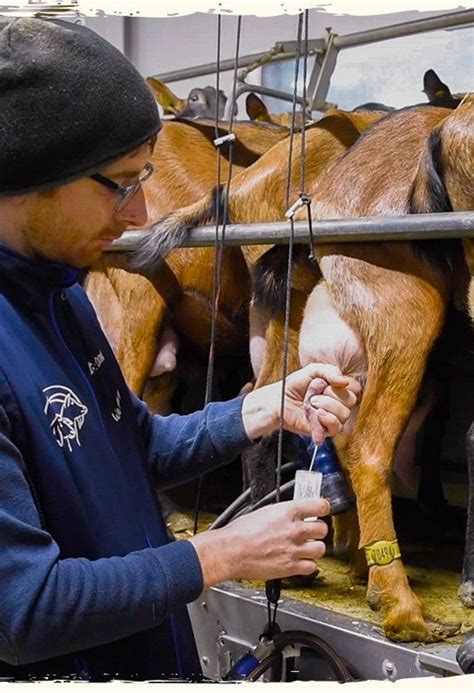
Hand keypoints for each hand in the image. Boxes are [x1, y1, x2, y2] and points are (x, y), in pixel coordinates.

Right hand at [188, 498, 329, 587]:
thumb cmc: (240, 532)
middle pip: (322, 529)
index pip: (320, 506)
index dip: (323, 508)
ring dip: (314, 548)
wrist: (231, 552)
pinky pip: (312, 567)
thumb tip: (292, 514)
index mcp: (288, 511)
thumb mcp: (263, 512)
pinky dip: (308, 565)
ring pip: (320, 549)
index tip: (322, 510)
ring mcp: (295, 549)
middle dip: (317, 530)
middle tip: (310, 532)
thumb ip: (282, 513)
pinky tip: (300, 561)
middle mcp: (295, 530)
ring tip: (305, 547)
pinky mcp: (291, 568)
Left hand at [241, 363, 359, 439]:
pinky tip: (317, 414)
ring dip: (327, 406)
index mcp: (337, 389)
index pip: (355, 388)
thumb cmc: (294, 385)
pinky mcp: (325, 430)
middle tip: (314, 394)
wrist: (278, 401)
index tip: (329, 383)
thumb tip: (345, 382)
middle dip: (333, 395)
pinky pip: (337, 427)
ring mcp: (332, 417)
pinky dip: (328, 419)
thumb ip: (330, 371)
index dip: (346, 386)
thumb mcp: (312, 370)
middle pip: (351, 400)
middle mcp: (338, 404)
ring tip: (311, 403)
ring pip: (345, 414)